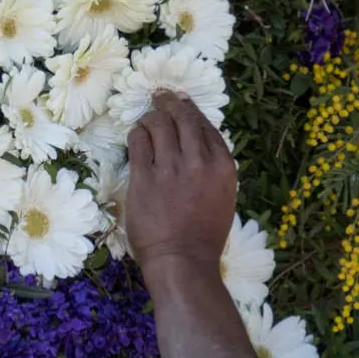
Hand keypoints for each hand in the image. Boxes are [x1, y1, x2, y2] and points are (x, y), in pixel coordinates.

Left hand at [126, 92, 235, 282]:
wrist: (181, 261)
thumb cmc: (203, 237)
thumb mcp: (222, 198)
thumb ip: (213, 170)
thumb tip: (197, 148)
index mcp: (223, 167)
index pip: (206, 127)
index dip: (191, 110)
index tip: (181, 102)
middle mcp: (199, 161)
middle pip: (183, 118)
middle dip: (170, 103)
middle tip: (161, 96)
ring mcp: (170, 168)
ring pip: (158, 125)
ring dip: (151, 117)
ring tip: (146, 117)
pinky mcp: (144, 177)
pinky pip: (138, 142)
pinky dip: (137, 134)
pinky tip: (136, 135)